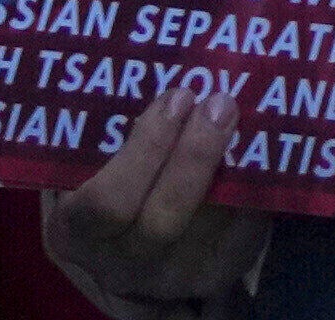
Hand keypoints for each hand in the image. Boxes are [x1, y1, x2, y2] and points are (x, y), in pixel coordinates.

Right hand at [47, 74, 264, 308]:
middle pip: (161, 221)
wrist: (126, 247)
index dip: (146, 150)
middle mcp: (119, 265)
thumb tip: (157, 57)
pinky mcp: (213, 277)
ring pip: (208, 228)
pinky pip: (242, 234)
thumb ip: (109, 126)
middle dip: (195, 157)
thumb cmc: (103, 178)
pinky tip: (259, 149)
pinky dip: (253, 189)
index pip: (106, 204)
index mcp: (75, 230)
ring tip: (245, 115)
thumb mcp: (87, 158)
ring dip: (232, 167)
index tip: (178, 97)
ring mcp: (167, 278)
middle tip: (220, 102)